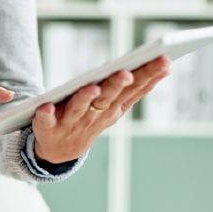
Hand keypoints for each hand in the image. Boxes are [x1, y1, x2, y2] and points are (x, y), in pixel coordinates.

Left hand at [32, 56, 169, 162]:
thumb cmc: (91, 119)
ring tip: (92, 87)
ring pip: (79, 109)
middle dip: (117, 85)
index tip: (163, 61)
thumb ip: (138, 88)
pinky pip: (46, 120)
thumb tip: (166, 66)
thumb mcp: (117, 106)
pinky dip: (46, 115)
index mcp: (112, 107)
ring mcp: (71, 122)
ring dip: (85, 98)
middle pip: (107, 98)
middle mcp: (94, 115)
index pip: (132, 89)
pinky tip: (46, 106)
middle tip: (126, 73)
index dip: (147, 76)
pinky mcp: (47, 127)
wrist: (59, 150)